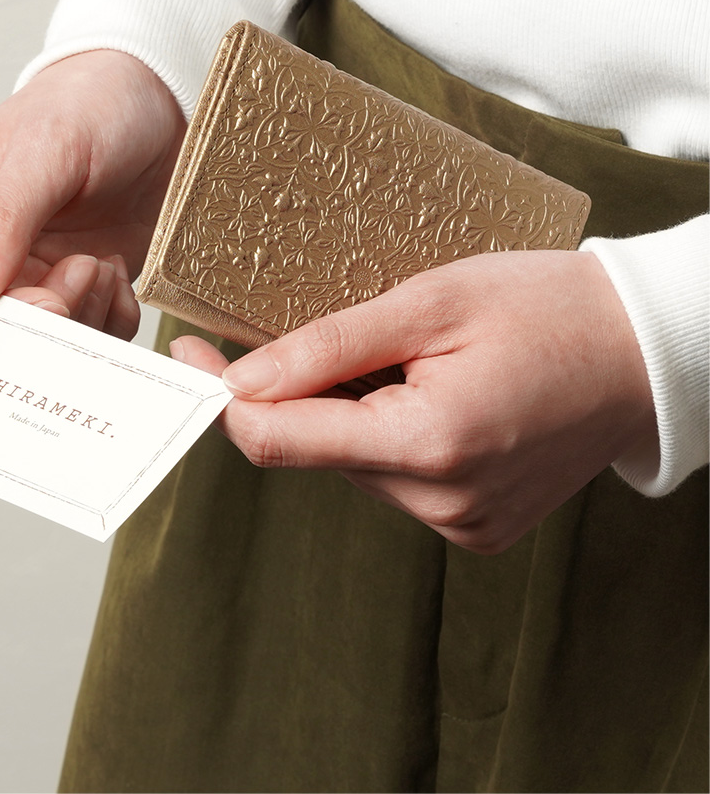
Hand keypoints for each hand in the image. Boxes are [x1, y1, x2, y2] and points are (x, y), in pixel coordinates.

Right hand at [0, 49, 185, 350]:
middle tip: (83, 273)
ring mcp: (29, 279)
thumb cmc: (87, 106)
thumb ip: (2, 221)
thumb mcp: (44, 150)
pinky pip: (91, 336)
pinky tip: (118, 270)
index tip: (38, 304)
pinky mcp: (77, 291)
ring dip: (84, 316)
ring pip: (42, 346)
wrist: (154, 102)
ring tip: (101, 263)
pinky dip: (113, 317)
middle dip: (41, 322)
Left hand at [171, 250, 657, 553]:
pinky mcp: (471, 525)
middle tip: (299, 334)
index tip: (185, 355)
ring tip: (391, 358)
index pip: (278, 440)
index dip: (219, 398)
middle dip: (293, 395)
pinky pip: (391, 479)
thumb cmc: (546, 308)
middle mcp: (441, 504)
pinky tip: (417, 393)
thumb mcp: (430, 301)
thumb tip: (239, 381)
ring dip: (342, 414)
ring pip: (350, 466)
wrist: (641, 353)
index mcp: (430, 444)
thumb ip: (327, 347)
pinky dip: (380, 435)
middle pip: (312, 452)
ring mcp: (459, 523)